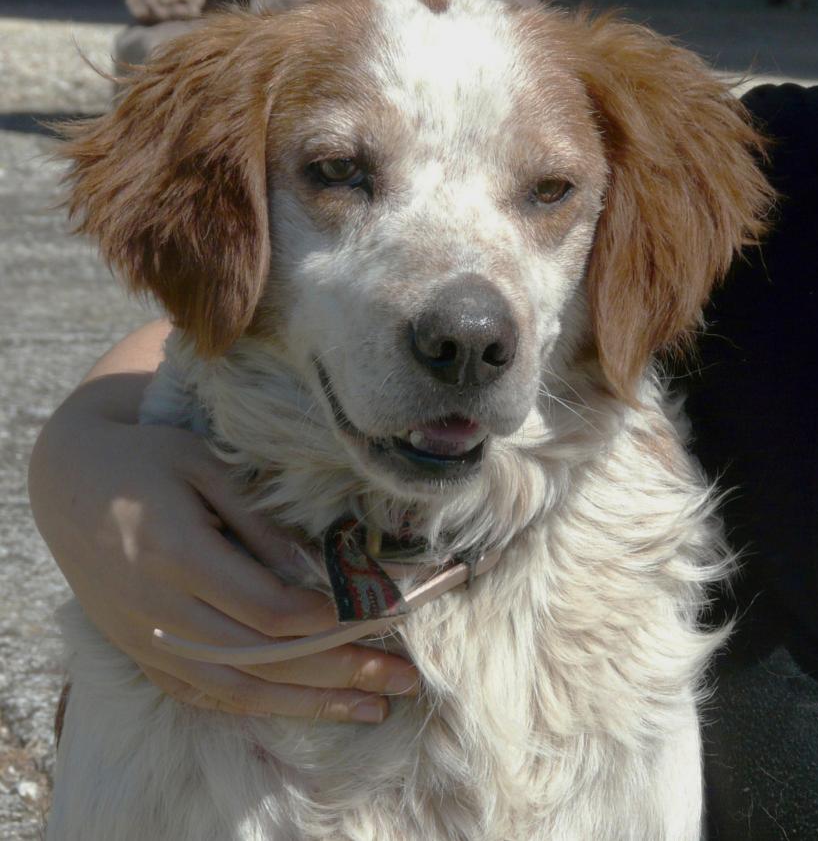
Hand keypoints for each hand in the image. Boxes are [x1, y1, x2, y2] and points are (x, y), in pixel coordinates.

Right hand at [29, 366, 418, 722]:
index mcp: (178, 554)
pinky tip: (302, 707)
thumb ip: (257, 521)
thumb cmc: (144, 460)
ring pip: (239, 688)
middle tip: (403, 678)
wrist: (62, 484)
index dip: (329, 618)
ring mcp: (147, 639)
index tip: (380, 613)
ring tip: (372, 709)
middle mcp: (161, 609)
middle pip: (265, 657)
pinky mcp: (140, 652)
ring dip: (311, 702)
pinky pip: (202, 693)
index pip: (268, 608)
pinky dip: (258, 705)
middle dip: (342, 670)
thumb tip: (313, 569)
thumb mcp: (203, 466)